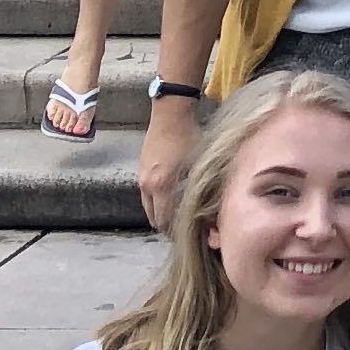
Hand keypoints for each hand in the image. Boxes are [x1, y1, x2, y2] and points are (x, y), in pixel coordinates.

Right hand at [136, 100, 199, 230]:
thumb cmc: (190, 136)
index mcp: (161, 186)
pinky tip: (172, 196)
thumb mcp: (200, 164)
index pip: (165, 222)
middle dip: (168, 226)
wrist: (170, 113)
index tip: (192, 236)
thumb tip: (208, 211)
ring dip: (162, 213)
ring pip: (149, 207)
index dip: (176, 233)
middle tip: (186, 228)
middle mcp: (147, 185)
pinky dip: (157, 201)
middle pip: (154, 218)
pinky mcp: (141, 170)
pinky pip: (147, 194)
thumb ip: (201, 190)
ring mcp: (141, 177)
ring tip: (180, 213)